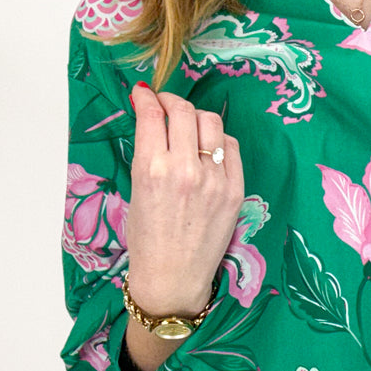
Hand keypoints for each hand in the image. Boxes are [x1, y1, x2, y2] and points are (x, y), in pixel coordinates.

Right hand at [125, 84, 243, 315]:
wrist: (172, 277)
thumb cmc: (147, 239)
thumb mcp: (136, 191)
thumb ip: (147, 153)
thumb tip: (154, 122)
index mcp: (152, 169)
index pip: (152, 114)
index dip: (147, 97)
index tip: (144, 94)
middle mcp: (185, 169)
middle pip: (183, 111)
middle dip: (170, 100)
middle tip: (165, 105)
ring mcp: (214, 179)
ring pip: (211, 122)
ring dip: (196, 117)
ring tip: (187, 125)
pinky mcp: (234, 190)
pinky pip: (230, 147)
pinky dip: (217, 140)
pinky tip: (207, 147)